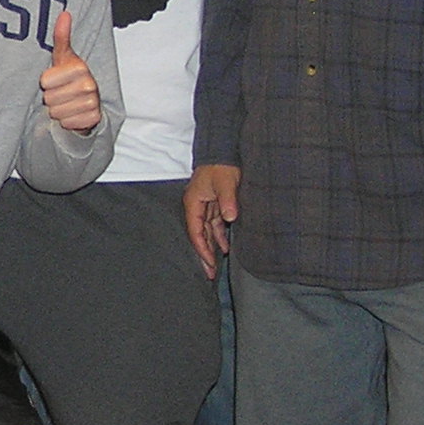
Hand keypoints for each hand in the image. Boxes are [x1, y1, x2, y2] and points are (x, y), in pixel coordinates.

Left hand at [38, 11, 100, 133]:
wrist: (88, 100)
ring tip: (66, 102)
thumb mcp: (63, 57)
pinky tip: (73, 113)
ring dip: (58, 110)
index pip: (45, 81)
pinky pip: (66, 123)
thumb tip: (64, 13)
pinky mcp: (93, 119)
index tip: (55, 80)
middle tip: (61, 93)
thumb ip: (61, 37)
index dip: (46, 83)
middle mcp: (89, 85)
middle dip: (52, 98)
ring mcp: (92, 103)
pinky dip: (66, 121)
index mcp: (80, 68)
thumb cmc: (70, 77)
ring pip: (56, 112)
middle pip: (49, 98)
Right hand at [183, 164, 240, 279]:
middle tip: (209, 274)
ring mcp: (205, 205)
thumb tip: (229, 218)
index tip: (209, 263)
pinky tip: (225, 247)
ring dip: (211, 248)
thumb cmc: (221, 165)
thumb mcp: (226, 182)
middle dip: (204, 255)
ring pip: (206, 232)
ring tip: (215, 266)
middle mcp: (196, 206)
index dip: (201, 249)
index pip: (195, 231)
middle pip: (198, 235)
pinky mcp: (214, 203)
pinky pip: (213, 224)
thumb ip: (227, 200)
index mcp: (194, 202)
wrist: (222, 150)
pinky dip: (218, 236)